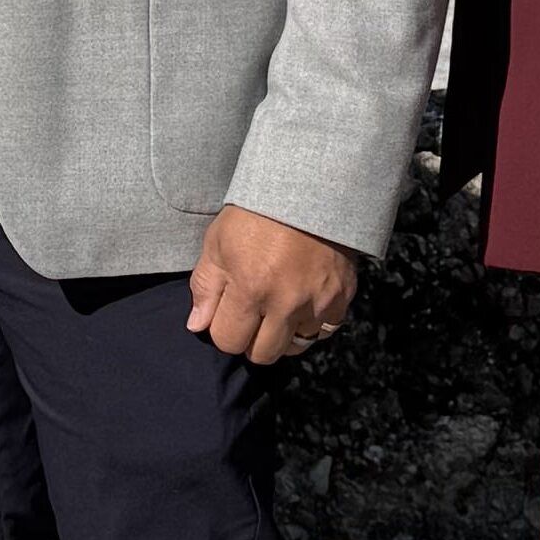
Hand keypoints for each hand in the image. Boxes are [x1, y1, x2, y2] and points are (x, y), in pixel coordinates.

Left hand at [187, 205, 358, 368]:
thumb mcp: (218, 242)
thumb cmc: (256, 212)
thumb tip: (197, 325)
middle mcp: (286, 303)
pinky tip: (302, 303)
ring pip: (297, 345)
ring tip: (277, 310)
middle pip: (263, 354)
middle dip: (251, 341)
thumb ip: (206, 287)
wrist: (309, 186)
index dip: (222, 330)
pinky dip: (313, 323)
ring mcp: (318, 301)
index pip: (228, 341)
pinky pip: (326, 328)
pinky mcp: (343, 294)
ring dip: (284, 335)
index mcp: (250, 289)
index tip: (226, 314)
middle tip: (251, 317)